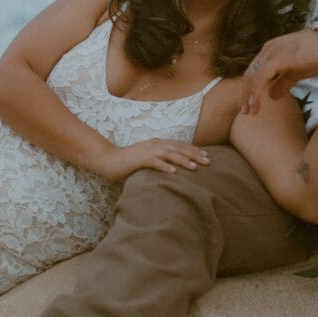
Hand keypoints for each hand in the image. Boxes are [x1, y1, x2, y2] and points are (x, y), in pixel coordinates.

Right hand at [94, 139, 210, 180]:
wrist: (109, 160)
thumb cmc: (129, 162)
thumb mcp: (147, 158)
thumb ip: (160, 159)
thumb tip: (173, 166)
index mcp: (158, 143)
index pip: (180, 145)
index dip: (193, 150)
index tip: (206, 156)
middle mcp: (155, 144)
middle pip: (179, 148)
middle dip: (194, 154)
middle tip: (207, 161)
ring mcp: (148, 151)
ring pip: (170, 154)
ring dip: (183, 160)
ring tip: (195, 167)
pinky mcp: (140, 159)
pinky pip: (155, 163)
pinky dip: (165, 167)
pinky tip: (173, 173)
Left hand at [240, 0, 317, 114]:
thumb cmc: (316, 53)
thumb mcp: (296, 72)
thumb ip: (283, 83)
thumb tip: (271, 96)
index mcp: (270, 51)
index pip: (254, 72)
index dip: (249, 89)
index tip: (249, 106)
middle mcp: (268, 50)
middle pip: (250, 74)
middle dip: (246, 94)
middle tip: (247, 112)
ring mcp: (273, 52)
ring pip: (254, 75)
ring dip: (250, 94)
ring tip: (251, 110)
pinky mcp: (281, 57)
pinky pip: (262, 74)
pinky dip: (256, 88)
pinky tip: (256, 101)